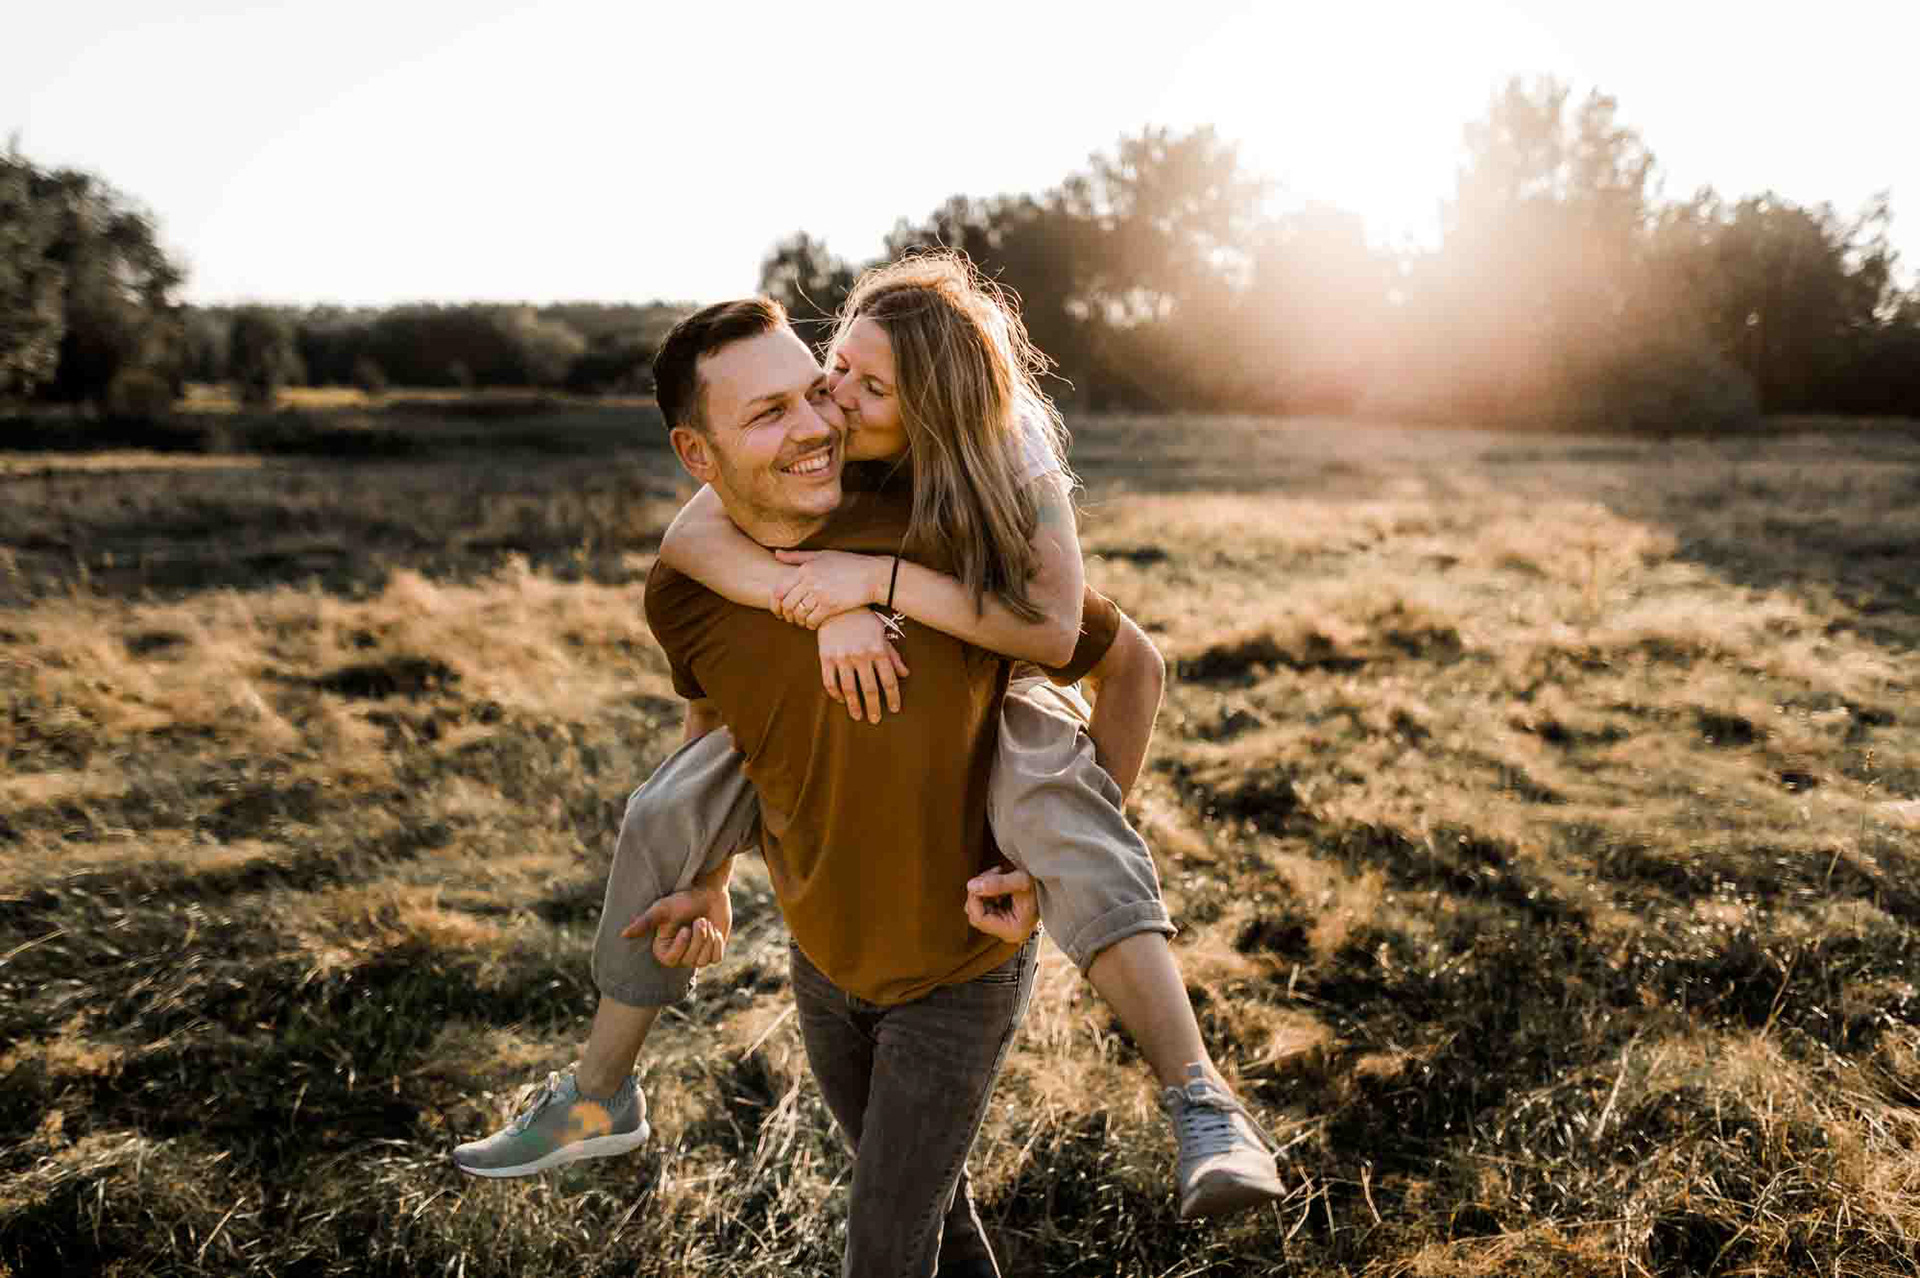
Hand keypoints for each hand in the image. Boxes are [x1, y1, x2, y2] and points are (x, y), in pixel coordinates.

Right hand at [620, 878, 731, 968]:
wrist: (708, 893)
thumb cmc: (683, 900)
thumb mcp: (663, 910)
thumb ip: (645, 922)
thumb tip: (623, 934)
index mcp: (663, 949)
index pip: (671, 960)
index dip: (681, 945)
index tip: (686, 929)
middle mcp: (679, 956)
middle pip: (691, 960)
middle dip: (699, 936)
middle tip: (699, 919)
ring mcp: (696, 957)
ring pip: (704, 960)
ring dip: (709, 938)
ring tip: (705, 921)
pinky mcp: (712, 954)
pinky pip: (716, 958)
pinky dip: (718, 942)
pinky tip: (715, 930)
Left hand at [771, 549, 887, 629]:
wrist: (872, 575)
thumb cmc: (847, 564)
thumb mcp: (821, 555)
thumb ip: (797, 556)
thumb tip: (776, 553)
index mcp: (805, 568)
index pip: (779, 589)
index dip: (776, 602)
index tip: (780, 608)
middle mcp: (810, 581)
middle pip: (787, 604)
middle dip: (787, 614)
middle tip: (791, 618)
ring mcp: (820, 594)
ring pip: (798, 614)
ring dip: (798, 621)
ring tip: (803, 621)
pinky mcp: (831, 606)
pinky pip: (812, 620)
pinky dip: (810, 625)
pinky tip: (814, 623)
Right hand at [816, 609, 909, 722]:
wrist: (837, 605)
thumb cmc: (863, 620)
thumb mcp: (881, 634)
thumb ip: (893, 655)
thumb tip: (905, 674)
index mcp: (878, 650)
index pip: (889, 680)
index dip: (893, 697)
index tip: (894, 709)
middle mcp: (861, 655)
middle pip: (870, 688)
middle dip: (874, 707)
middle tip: (875, 720)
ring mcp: (842, 657)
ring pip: (849, 689)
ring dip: (854, 706)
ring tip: (858, 716)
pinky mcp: (826, 656)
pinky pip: (830, 681)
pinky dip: (835, 693)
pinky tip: (841, 700)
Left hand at [965, 865, 1037, 943]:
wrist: (1052, 882)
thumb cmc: (1042, 883)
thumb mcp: (1022, 880)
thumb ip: (998, 883)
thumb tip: (970, 886)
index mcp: (1013, 931)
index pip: (978, 918)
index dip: (975, 898)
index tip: (982, 880)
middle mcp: (1007, 933)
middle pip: (975, 914)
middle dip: (980, 891)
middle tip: (994, 873)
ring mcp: (1004, 926)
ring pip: (977, 908)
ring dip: (983, 889)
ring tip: (1000, 874)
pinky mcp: (1001, 918)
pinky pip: (983, 905)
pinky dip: (987, 890)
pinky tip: (1001, 881)